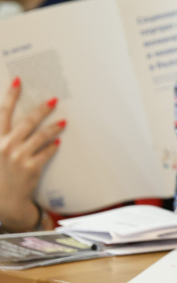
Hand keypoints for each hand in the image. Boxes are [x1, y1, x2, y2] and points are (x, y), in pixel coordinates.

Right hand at [0, 79, 63, 230]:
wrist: (3, 201)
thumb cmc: (0, 174)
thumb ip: (4, 135)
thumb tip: (16, 123)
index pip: (2, 113)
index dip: (10, 96)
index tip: (18, 81)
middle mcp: (5, 146)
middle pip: (26, 121)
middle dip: (41, 109)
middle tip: (54, 99)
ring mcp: (18, 158)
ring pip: (40, 136)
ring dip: (53, 127)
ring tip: (63, 122)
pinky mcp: (31, 168)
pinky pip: (46, 153)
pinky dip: (52, 147)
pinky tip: (58, 143)